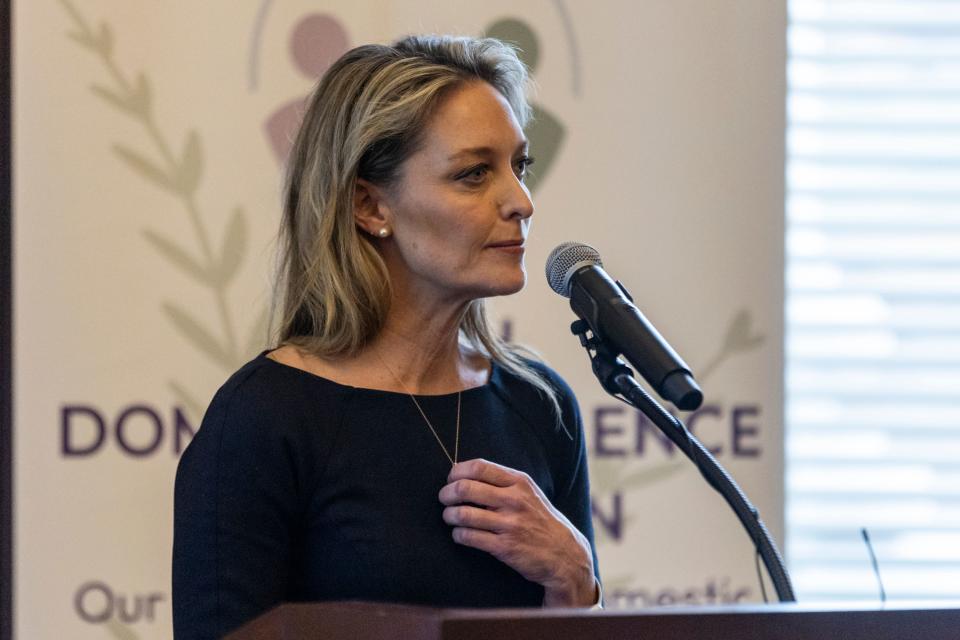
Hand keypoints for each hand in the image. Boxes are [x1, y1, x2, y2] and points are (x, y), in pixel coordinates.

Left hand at [438, 458, 596, 606]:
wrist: (564, 553)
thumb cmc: (540, 519)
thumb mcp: (529, 493)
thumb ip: (503, 482)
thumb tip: (465, 474)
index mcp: (519, 482)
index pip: (478, 467)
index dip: (457, 472)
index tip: (451, 479)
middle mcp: (514, 500)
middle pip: (465, 488)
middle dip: (446, 493)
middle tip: (444, 499)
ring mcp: (510, 524)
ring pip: (463, 514)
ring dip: (449, 516)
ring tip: (449, 517)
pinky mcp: (505, 547)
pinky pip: (469, 537)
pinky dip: (458, 535)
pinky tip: (459, 534)